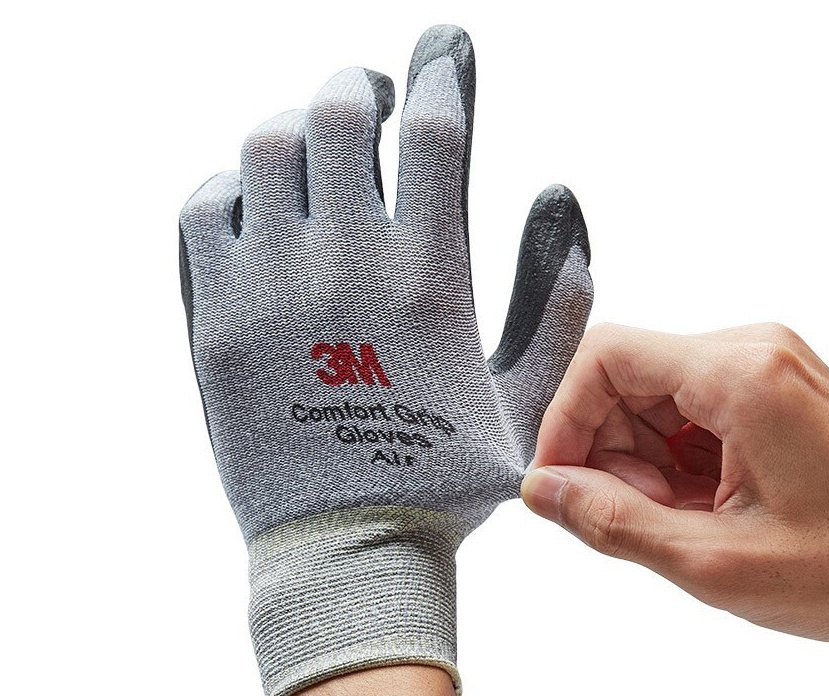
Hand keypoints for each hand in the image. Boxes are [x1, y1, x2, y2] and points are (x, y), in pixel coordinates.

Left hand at [180, 24, 591, 694]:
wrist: (346, 546)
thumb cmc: (443, 474)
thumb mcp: (526, 396)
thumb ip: (557, 295)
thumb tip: (561, 194)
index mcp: (429, 276)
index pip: (436, 130)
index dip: (443, 69)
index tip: (444, 46)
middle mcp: (347, 265)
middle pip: (341, 115)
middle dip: (362, 89)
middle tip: (371, 98)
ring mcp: (270, 286)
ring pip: (268, 147)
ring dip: (297, 127)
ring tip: (315, 145)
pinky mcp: (213, 317)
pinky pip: (205, 209)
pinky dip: (232, 185)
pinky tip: (257, 203)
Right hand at [522, 323, 828, 642]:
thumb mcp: (720, 562)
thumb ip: (615, 522)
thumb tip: (545, 491)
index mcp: (741, 376)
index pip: (606, 356)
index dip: (565, 417)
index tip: (558, 477)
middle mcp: (751, 352)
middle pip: (626, 376)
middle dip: (608, 448)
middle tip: (631, 515)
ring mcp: (762, 366)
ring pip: (651, 395)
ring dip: (641, 459)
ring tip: (678, 518)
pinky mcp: (766, 388)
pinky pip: (685, 408)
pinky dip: (672, 458)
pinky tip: (700, 505)